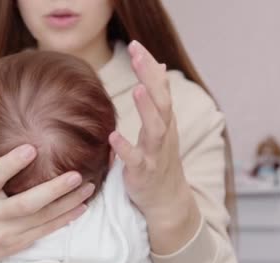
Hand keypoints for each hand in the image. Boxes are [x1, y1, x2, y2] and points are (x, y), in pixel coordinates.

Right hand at [0, 120, 94, 262]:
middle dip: (54, 190)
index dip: (12, 163)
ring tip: (88, 187)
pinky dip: (65, 219)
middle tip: (76, 175)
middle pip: (27, 204)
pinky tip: (81, 206)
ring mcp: (6, 232)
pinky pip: (45, 231)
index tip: (32, 148)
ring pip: (42, 219)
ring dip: (68, 204)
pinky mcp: (17, 244)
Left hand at [108, 40, 200, 254]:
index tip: (137, 44)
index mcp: (164, 121)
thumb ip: (158, 97)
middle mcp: (163, 134)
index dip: (149, 67)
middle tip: (138, 54)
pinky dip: (125, 148)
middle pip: (162, 102)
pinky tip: (112, 136)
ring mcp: (155, 154)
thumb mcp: (161, 126)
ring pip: (155, 129)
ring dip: (147, 109)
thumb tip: (158, 66)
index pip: (160, 88)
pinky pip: (135, 160)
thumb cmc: (160, 159)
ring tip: (137, 89)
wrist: (167, 200)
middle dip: (150, 78)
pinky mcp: (143, 173)